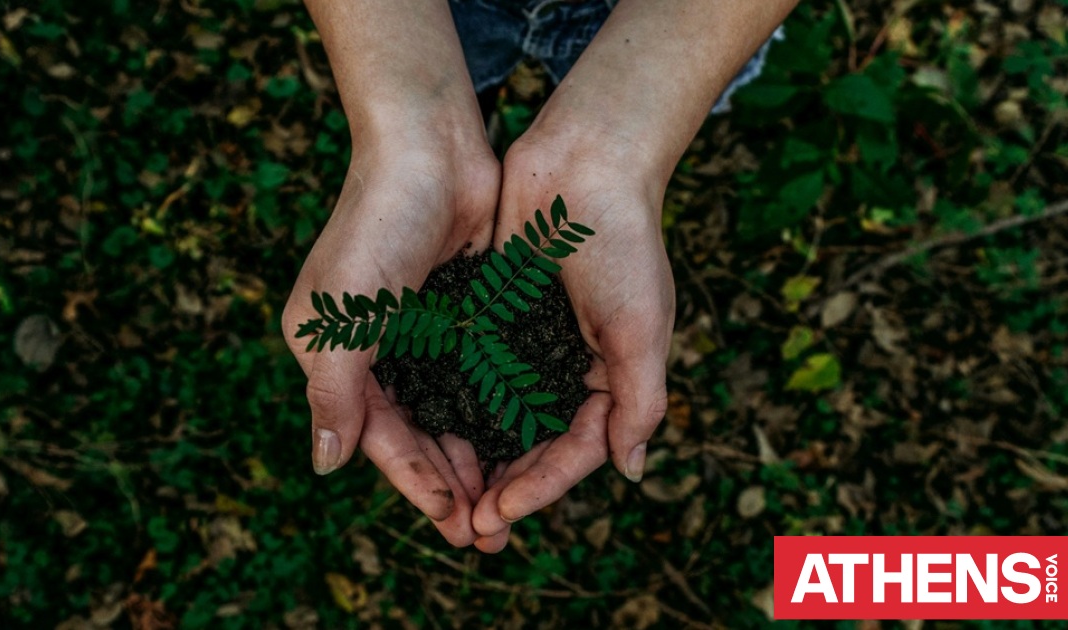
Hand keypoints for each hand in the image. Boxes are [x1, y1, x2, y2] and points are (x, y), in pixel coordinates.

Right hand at [282, 134, 498, 546]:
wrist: (430, 146)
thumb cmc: (376, 225)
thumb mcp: (342, 315)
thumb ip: (334, 391)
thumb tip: (326, 465)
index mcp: (335, 354)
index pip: (378, 435)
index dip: (415, 481)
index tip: (454, 520)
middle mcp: (376, 349)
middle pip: (417, 432)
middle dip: (451, 482)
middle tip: (489, 531)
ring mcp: (421, 331)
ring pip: (451, 411)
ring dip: (477, 455)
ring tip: (509, 500)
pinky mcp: (462, 311)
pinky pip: (479, 375)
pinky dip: (497, 410)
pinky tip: (525, 440)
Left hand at [470, 134, 673, 552]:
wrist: (585, 161)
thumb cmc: (624, 243)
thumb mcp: (642, 327)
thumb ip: (639, 400)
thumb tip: (630, 471)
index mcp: (609, 378)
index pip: (574, 451)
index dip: (540, 487)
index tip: (500, 513)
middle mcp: (567, 368)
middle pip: (532, 445)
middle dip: (503, 487)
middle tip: (466, 527)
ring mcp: (527, 343)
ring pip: (496, 417)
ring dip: (474, 457)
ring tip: (443, 496)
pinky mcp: (493, 315)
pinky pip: (471, 371)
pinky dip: (452, 403)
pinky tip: (425, 430)